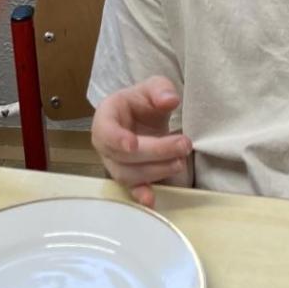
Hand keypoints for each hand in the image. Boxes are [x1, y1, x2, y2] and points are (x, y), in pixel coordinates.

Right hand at [90, 77, 191, 205]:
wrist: (142, 117)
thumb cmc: (143, 101)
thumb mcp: (153, 86)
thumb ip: (161, 89)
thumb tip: (170, 100)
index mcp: (106, 116)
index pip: (106, 130)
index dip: (117, 138)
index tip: (133, 144)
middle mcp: (106, 143)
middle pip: (123, 155)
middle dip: (155, 152)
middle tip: (183, 144)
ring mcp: (115, 163)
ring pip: (129, 174)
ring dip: (156, 170)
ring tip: (180, 161)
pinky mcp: (129, 176)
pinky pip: (132, 189)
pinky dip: (141, 195)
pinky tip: (151, 201)